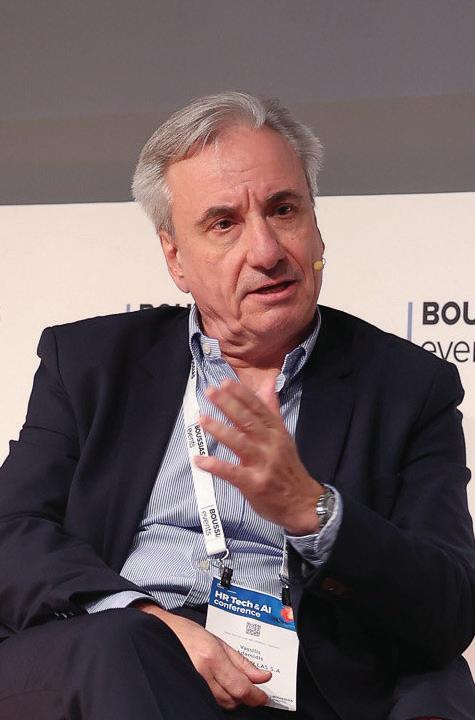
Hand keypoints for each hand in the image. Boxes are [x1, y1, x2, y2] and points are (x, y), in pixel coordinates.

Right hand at [135, 602, 271, 709]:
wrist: (162, 633)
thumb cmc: (188, 634)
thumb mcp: (219, 641)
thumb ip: (242, 661)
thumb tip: (262, 676)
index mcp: (212, 657)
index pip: (241, 686)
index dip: (256, 695)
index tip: (263, 696)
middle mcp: (202, 673)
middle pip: (233, 698)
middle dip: (244, 695)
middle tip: (249, 686)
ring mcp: (193, 683)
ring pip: (222, 702)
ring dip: (232, 696)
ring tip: (230, 680)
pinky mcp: (188, 690)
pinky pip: (210, 700)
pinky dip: (219, 696)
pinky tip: (218, 685)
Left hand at [195, 378, 322, 534]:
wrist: (303, 503)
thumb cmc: (288, 468)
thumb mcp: (284, 436)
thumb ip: (272, 410)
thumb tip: (267, 384)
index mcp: (277, 432)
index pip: (259, 408)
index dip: (242, 394)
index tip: (225, 382)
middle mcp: (271, 445)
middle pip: (248, 421)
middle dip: (228, 405)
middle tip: (211, 392)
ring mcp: (263, 464)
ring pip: (240, 443)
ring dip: (220, 430)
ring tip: (202, 419)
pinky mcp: (255, 484)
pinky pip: (233, 473)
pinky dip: (216, 466)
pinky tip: (200, 459)